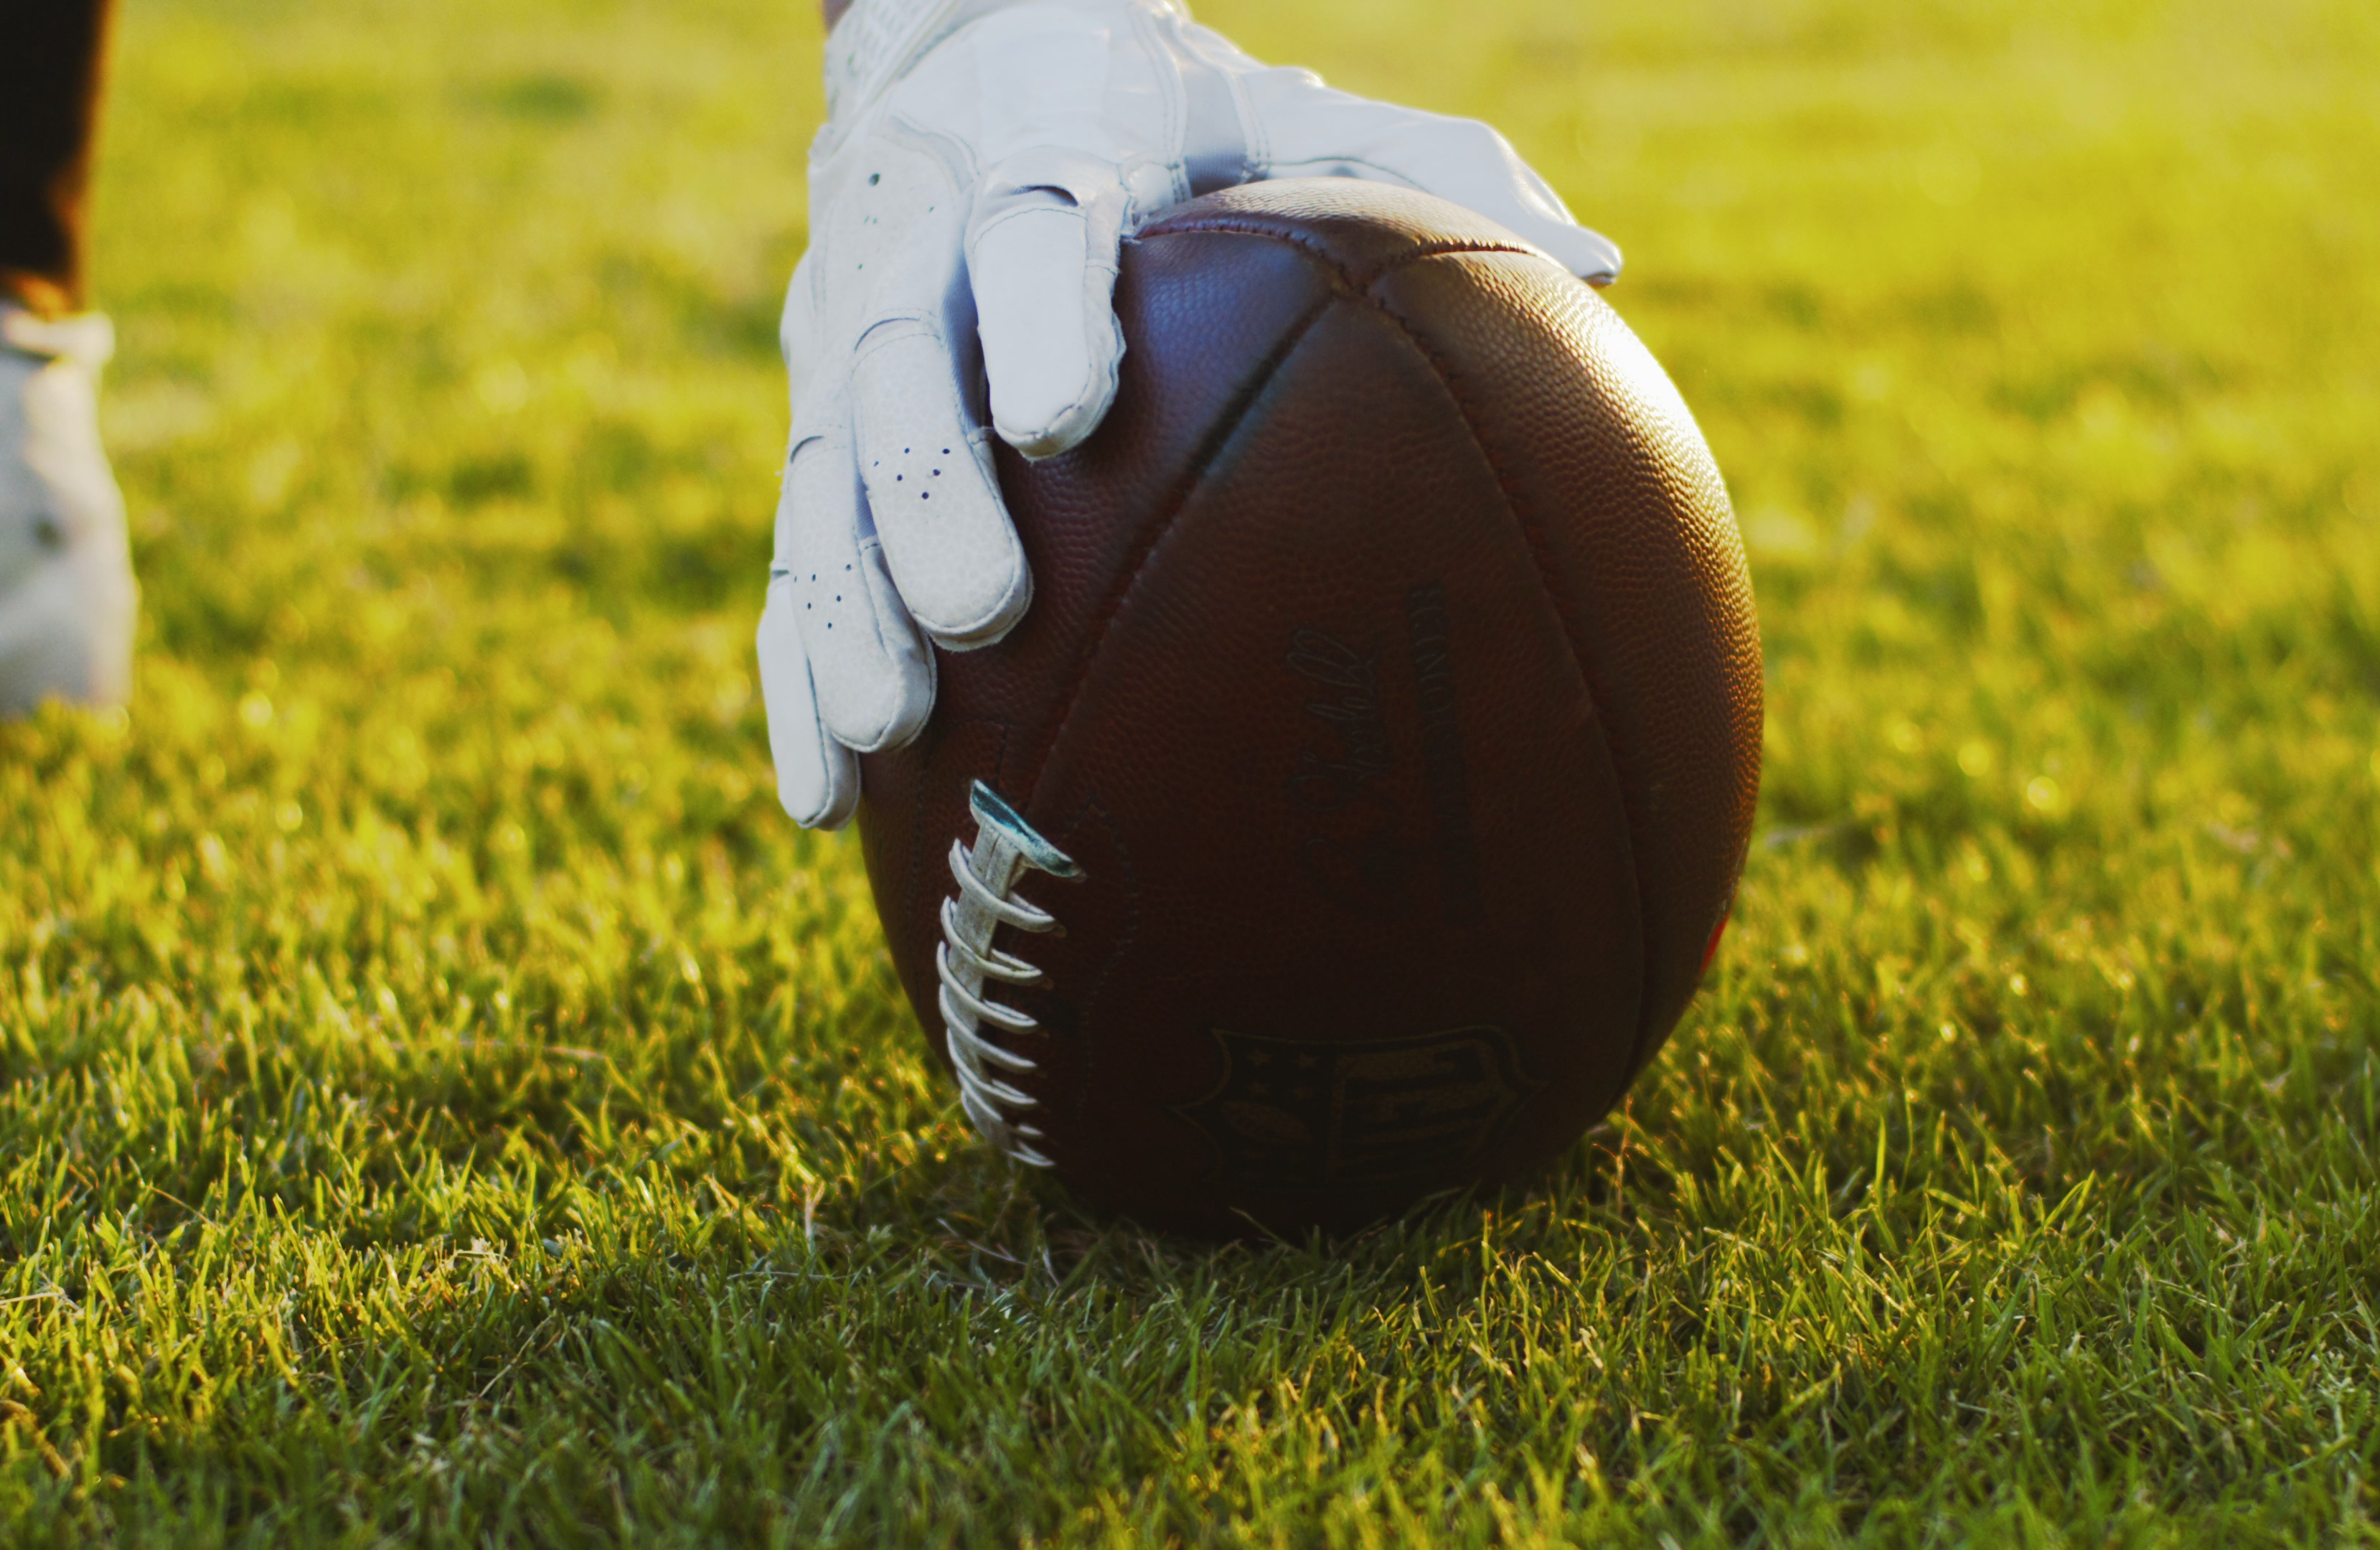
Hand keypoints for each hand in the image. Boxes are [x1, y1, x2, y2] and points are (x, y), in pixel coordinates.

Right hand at [760, 0, 1620, 827]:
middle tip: (988, 611)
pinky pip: (785, 553)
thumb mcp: (1274, 108)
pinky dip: (795, 669)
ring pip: (822, 478)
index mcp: (1037, 154)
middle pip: (892, 371)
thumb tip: (1594, 264)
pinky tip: (823, 798)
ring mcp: (840, 346)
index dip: (1036, 318)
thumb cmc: (1157, 110)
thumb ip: (1413, 167)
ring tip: (888, 729)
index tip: (1067, 418)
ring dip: (842, 606)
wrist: (955, 44)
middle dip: (926, 496)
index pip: (1021, 226)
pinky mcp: (802, 418)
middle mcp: (915, 253)